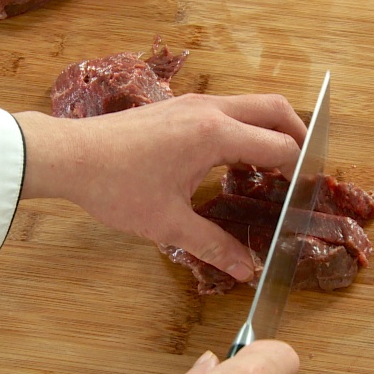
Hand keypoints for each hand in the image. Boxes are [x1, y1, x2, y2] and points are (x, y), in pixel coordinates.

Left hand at [13, 94, 306, 280]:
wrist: (69, 155)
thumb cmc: (116, 187)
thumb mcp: (168, 223)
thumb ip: (213, 246)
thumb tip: (245, 271)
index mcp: (215, 135)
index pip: (279, 147)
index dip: (298, 171)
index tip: (303, 193)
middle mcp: (211, 110)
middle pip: (276, 109)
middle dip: (299, 134)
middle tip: (305, 166)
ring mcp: (194, 103)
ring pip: (252, 103)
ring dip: (272, 127)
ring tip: (275, 163)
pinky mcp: (179, 105)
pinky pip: (229, 108)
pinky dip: (247, 125)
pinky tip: (235, 157)